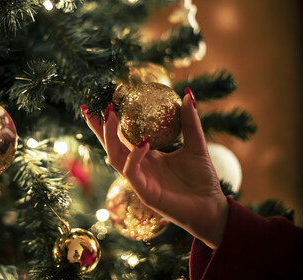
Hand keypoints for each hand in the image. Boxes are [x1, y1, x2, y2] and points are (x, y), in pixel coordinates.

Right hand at [82, 89, 228, 248]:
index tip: (102, 103)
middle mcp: (139, 167)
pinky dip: (134, 157)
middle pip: (110, 146)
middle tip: (90, 109)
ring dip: (109, 137)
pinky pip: (132, 172)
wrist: (212, 208)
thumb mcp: (196, 145)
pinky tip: (143, 142)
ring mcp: (139, 180)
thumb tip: (189, 93)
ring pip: (114, 157)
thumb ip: (190, 122)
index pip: (122, 137)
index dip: (108, 123)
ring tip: (110, 116)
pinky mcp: (144, 192)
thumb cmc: (203, 180)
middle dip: (98, 128)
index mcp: (147, 156)